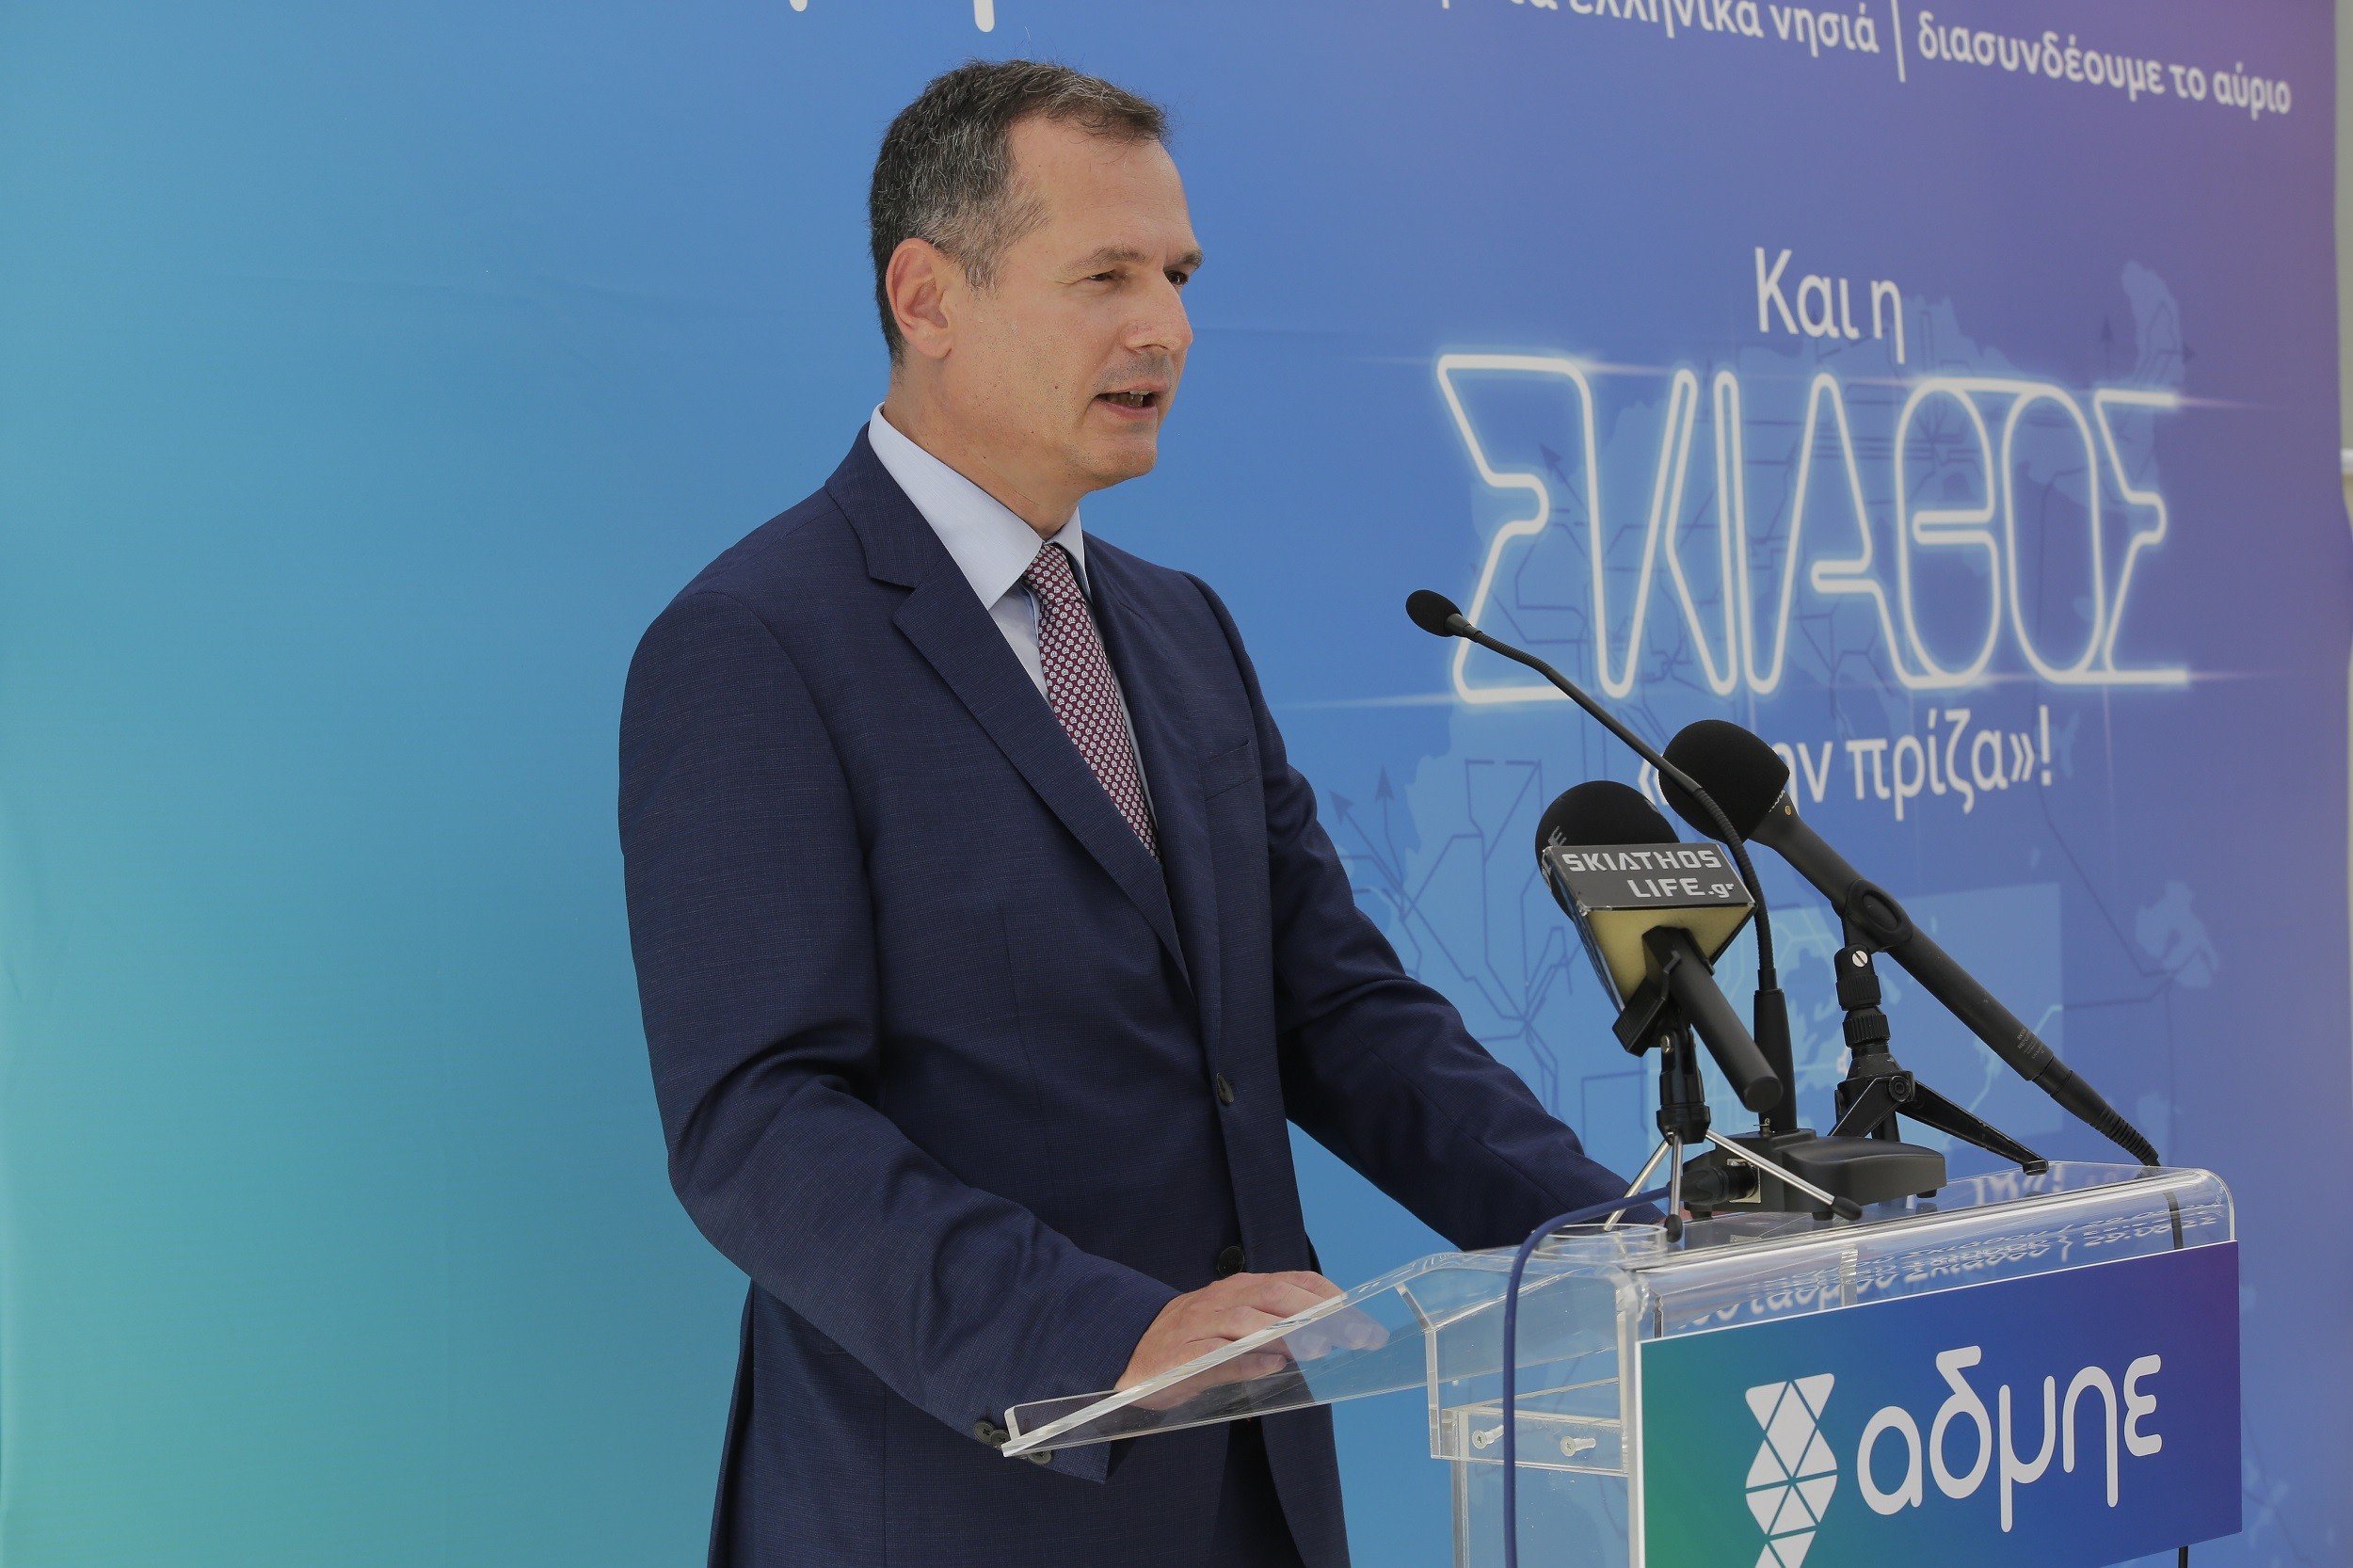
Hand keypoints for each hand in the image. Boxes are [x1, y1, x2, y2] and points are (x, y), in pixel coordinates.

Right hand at [1116, 1271, 1341, 1403]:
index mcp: (1238, 1289)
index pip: (1290, 1281)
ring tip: (1319, 1346)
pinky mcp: (1181, 1358)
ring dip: (1285, 1331)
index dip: (1325, 1294)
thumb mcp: (1234, 1326)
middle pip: (1274, 1296)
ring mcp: (1199, 1327)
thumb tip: (1321, 1338)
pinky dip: (1243, 1360)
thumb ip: (1274, 1328)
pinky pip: (1215, 1357)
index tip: (1357, 1312)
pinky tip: (1269, 1364)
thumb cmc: (1192, 1342)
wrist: (1130, 1356)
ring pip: (1246, 1321)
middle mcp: (1221, 1300)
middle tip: (1353, 1333)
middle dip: (1318, 1313)